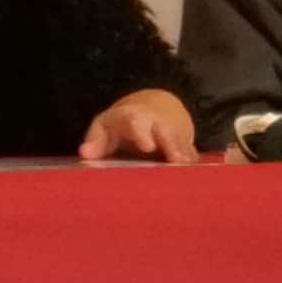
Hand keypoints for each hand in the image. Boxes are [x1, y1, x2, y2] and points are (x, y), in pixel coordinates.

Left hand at [84, 88, 201, 164]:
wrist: (157, 108)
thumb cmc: (122, 125)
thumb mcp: (105, 127)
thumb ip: (95, 141)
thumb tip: (84, 154)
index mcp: (132, 117)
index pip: (136, 121)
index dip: (142, 133)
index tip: (148, 147)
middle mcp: (156, 122)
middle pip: (164, 130)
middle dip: (170, 144)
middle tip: (175, 159)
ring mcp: (173, 131)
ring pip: (181, 142)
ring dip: (184, 155)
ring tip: (188, 169)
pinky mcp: (186, 142)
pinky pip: (191, 152)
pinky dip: (193, 163)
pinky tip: (196, 174)